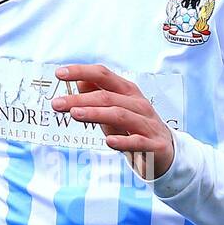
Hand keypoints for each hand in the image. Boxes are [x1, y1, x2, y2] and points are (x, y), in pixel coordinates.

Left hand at [52, 63, 175, 180]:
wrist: (166, 153)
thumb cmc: (135, 129)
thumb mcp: (115, 110)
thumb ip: (99, 95)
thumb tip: (79, 80)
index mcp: (128, 92)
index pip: (103, 75)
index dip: (81, 71)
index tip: (60, 73)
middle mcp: (138, 104)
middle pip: (107, 96)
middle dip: (80, 99)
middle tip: (57, 104)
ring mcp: (147, 124)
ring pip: (120, 115)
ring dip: (96, 114)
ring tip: (75, 114)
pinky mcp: (154, 145)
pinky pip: (137, 141)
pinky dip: (123, 141)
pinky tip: (109, 142)